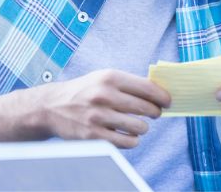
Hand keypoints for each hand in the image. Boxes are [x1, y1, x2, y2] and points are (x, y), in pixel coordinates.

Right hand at [31, 69, 170, 148]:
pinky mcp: (94, 135)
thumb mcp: (103, 78)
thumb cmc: (85, 91)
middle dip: (155, 112)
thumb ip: (129, 83)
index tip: (168, 101)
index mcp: (109, 77)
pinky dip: (133, 141)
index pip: (147, 88)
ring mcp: (98, 116)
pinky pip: (127, 142)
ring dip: (143, 128)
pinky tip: (129, 136)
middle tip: (154, 113)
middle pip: (146, 108)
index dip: (162, 96)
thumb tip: (159, 92)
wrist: (53, 106)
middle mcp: (104, 95)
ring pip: (139, 127)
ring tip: (138, 125)